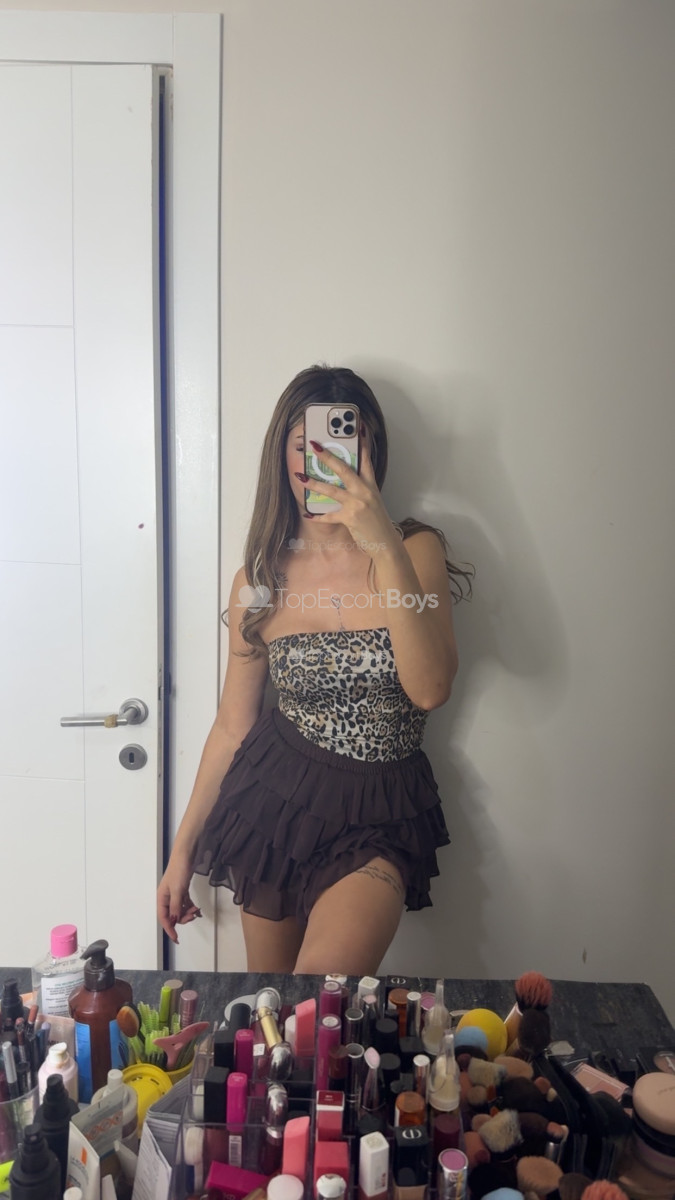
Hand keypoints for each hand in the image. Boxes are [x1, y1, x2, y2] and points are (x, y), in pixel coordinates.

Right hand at [157, 855, 201, 943]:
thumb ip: (176, 906)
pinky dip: (191, 907)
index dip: (169, 929)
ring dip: (188, 912)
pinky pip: (185, 903)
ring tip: (197, 910)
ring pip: (180, 910)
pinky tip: (197, 910)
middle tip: (193, 916)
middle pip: (173, 915)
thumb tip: (175, 920)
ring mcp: (175, 893)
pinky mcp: (182, 890)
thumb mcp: (178, 890)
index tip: (176, 938)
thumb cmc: (179, 870)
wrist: (186, 854)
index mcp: (162, 898)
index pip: (164, 918)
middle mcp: (167, 897)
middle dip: (183, 918)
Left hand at [298, 436, 397, 552]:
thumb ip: (361, 489)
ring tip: (300, 476)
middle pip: (344, 469)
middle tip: (315, 446)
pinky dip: (317, 516)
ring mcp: (357, 504)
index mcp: (371, 485)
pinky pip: (329, 516)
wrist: (385, 543)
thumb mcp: (373, 501)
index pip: (366, 460)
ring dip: (314, 483)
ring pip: (332, 490)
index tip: (357, 427)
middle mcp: (365, 492)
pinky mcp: (350, 518)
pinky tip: (307, 513)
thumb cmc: (377, 522)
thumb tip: (345, 479)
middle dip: (328, 457)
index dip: (362, 443)